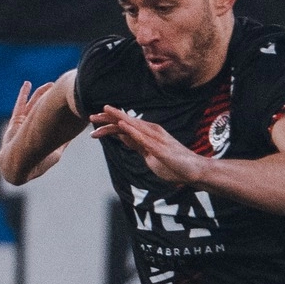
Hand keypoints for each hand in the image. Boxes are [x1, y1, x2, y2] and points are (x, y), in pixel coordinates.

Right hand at [1, 79, 69, 180]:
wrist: (19, 165)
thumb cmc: (39, 162)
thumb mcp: (57, 152)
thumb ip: (64, 142)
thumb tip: (76, 133)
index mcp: (45, 137)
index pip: (55, 122)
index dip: (62, 113)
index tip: (70, 103)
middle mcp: (35, 130)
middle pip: (45, 110)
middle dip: (52, 100)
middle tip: (60, 89)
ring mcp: (25, 125)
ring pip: (34, 106)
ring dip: (41, 95)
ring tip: (49, 84)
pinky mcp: (16, 122)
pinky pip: (20, 105)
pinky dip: (23, 94)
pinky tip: (27, 84)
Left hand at [91, 106, 209, 185]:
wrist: (194, 171)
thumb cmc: (174, 165)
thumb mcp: (149, 155)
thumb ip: (137, 145)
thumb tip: (124, 138)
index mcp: (148, 134)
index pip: (125, 126)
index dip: (109, 123)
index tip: (94, 124)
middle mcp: (152, 132)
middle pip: (126, 123)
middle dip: (108, 119)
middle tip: (91, 117)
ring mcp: (156, 139)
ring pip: (133, 126)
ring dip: (117, 119)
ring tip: (104, 112)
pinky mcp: (160, 148)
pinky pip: (143, 138)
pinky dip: (131, 131)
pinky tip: (121, 125)